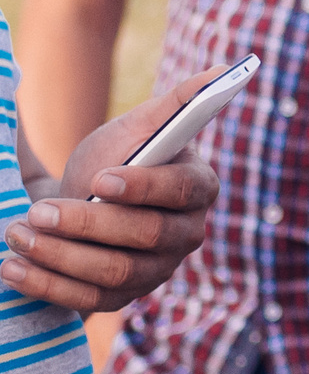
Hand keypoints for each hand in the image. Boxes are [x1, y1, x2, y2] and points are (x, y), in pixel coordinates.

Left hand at [4, 71, 219, 312]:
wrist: (79, 203)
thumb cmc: (113, 160)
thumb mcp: (138, 128)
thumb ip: (179, 102)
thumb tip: (222, 72)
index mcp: (198, 189)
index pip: (180, 192)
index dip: (142, 189)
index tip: (97, 180)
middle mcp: (186, 235)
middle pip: (145, 237)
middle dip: (86, 225)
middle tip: (37, 212)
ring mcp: (156, 272)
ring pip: (113, 272)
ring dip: (58, 255)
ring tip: (16, 233)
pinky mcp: (122, 299)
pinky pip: (87, 301)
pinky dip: (46, 285)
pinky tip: (11, 267)